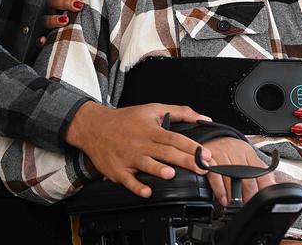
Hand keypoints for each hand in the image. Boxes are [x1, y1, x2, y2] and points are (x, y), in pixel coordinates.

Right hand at [39, 0, 86, 45]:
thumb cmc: (86, 10)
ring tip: (65, 20)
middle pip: (52, 0)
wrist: (90, 35)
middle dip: (64, 1)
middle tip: (79, 5)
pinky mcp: (48, 38)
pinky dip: (41, 40)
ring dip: (53, 19)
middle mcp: (54, 8)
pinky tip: (44, 41)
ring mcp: (49, 23)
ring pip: (45, 19)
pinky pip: (39, 39)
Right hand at [65, 102, 210, 197]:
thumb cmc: (125, 120)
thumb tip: (204, 118)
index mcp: (151, 130)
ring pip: (146, 165)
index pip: (175, 138)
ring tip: (171, 174)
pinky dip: (137, 186)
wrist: (94, 127)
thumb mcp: (152, 109)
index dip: (193, 146)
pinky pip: (128, 180)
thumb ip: (180, 113)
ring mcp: (129, 158)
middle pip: (166, 152)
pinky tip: (147, 191)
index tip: (207, 154)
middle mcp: (141, 143)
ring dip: (158, 170)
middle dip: (185, 160)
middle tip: (202, 168)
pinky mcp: (118, 170)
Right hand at [201, 137, 275, 207]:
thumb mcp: (248, 156)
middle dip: (249, 196)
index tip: (262, 200)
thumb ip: (260, 170)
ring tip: (236, 206)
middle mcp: (236, 153)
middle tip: (249, 206)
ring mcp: (222, 156)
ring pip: (232, 179)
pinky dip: (220, 191)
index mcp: (248, 153)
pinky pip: (215, 177)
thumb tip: (272, 186)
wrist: (211, 138)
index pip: (261, 172)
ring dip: (234, 196)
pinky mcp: (208, 161)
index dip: (263, 188)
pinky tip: (223, 199)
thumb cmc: (231, 150)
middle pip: (247, 178)